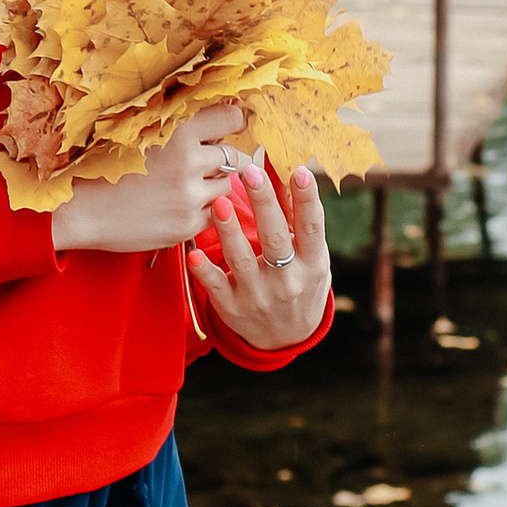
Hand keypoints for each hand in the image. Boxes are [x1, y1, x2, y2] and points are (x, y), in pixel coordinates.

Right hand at [54, 106, 246, 254]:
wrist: (79, 209)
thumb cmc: (102, 166)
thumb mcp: (138, 130)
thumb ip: (175, 123)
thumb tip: (212, 115)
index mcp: (177, 130)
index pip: (231, 118)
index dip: (231, 123)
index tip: (225, 128)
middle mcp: (188, 161)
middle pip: (232, 155)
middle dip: (220, 158)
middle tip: (197, 163)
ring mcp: (189, 195)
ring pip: (226, 185)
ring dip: (212, 184)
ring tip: (181, 185)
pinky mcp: (187, 224)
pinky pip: (213, 213)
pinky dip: (201, 208)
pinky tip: (175, 204)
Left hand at [188, 154, 331, 350]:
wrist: (287, 337)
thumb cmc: (300, 282)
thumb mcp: (310, 256)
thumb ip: (296, 218)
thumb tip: (286, 169)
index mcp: (312, 263)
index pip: (311, 227)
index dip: (307, 200)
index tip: (301, 171)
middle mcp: (288, 281)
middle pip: (275, 239)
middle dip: (264, 205)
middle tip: (251, 173)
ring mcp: (258, 296)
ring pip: (242, 261)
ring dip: (230, 232)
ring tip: (220, 202)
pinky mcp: (233, 308)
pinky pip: (216, 287)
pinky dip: (205, 272)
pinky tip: (195, 254)